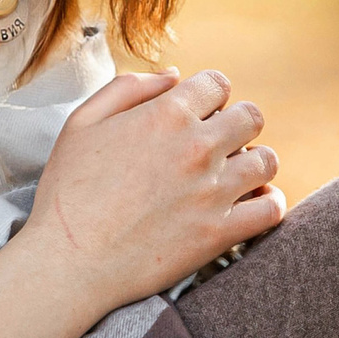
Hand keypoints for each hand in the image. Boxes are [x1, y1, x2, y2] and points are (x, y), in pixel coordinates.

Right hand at [27, 67, 285, 316]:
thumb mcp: (82, 122)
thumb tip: (174, 76)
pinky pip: (271, 209)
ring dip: (254, 162)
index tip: (199, 113)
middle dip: (237, 124)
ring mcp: (213, 191)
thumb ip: (129, 87)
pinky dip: (268, 203)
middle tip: (217, 144)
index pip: (217, 84)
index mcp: (166, 114)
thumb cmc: (68, 191)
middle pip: (251, 117)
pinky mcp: (220, 233)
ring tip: (234, 174)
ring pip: (267, 160)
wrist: (68, 261)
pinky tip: (249, 203)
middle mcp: (198, 147)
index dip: (208, 96)